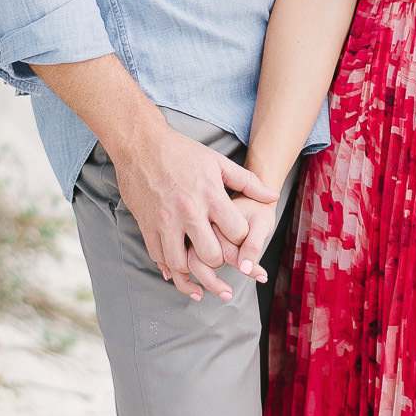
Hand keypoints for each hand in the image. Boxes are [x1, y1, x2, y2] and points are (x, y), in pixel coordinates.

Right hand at [113, 120, 275, 302]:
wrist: (141, 144)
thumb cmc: (183, 151)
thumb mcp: (218, 162)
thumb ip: (248, 182)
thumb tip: (273, 196)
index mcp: (210, 195)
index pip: (236, 232)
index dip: (241, 240)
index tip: (238, 238)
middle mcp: (188, 211)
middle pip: (210, 255)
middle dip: (219, 261)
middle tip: (219, 256)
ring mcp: (165, 220)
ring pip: (181, 263)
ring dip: (192, 271)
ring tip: (200, 271)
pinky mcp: (147, 224)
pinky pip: (158, 256)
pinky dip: (168, 267)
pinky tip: (177, 268)